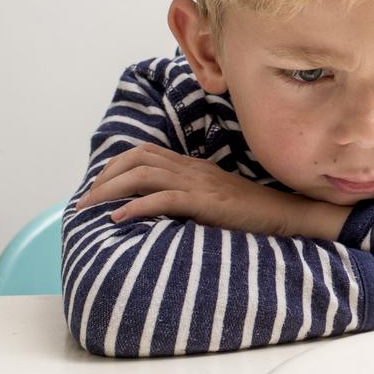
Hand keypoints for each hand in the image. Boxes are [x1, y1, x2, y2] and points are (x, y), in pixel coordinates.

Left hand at [75, 143, 350, 240]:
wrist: (289, 215)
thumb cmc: (256, 213)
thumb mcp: (218, 199)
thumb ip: (192, 197)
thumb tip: (161, 208)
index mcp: (195, 166)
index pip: (146, 152)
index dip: (115, 165)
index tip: (99, 187)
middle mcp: (194, 169)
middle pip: (138, 158)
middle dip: (105, 177)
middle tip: (84, 202)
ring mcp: (201, 184)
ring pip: (144, 175)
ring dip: (110, 191)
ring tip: (90, 209)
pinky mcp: (208, 202)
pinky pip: (164, 199)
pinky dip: (136, 207)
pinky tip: (119, 220)